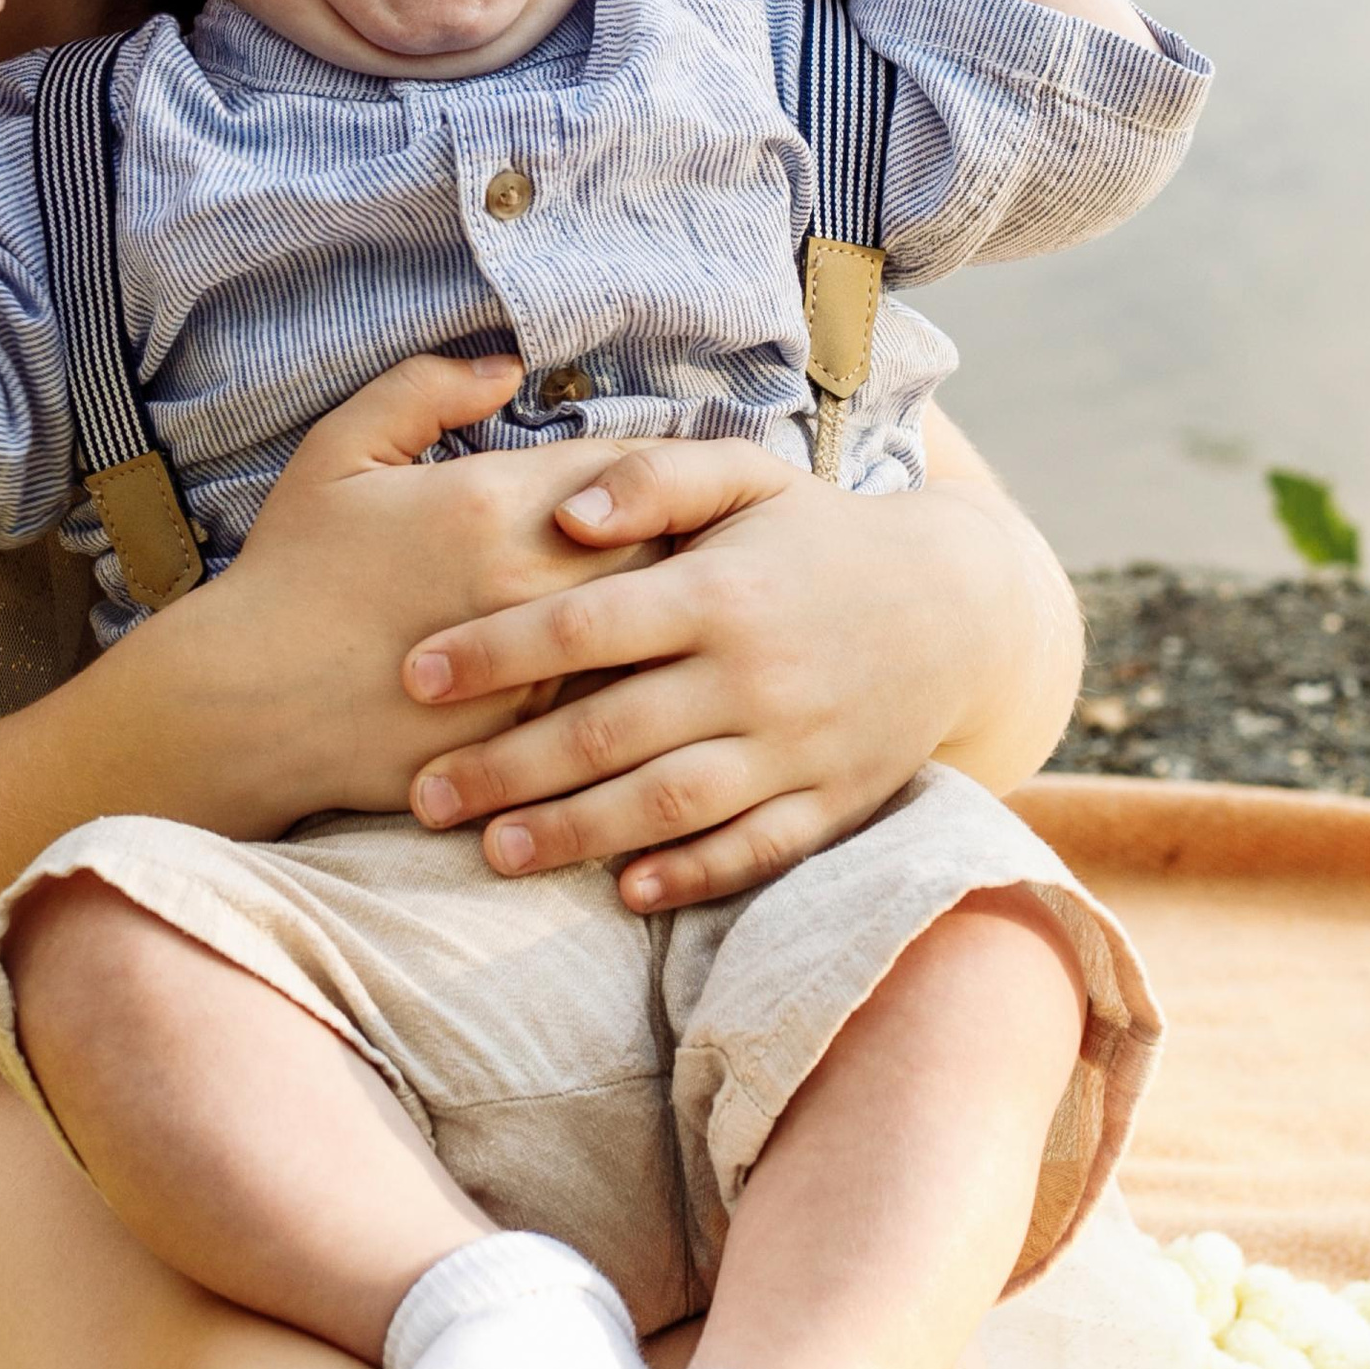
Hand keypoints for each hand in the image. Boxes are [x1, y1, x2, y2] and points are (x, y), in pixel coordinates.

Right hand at [186, 357, 661, 823]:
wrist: (241, 705)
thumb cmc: (287, 573)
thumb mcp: (338, 452)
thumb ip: (424, 388)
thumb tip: (507, 366)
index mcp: (491, 502)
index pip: (631, 471)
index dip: (663, 475)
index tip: (670, 483)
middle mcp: (527, 583)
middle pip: (667, 551)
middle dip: (687, 544)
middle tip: (703, 543)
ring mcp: (534, 669)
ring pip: (654, 636)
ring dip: (673, 621)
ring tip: (686, 614)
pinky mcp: (528, 741)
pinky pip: (616, 711)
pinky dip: (638, 692)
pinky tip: (643, 686)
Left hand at [398, 440, 1019, 906]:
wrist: (957, 608)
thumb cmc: (818, 536)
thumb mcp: (747, 477)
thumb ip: (652, 478)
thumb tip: (563, 513)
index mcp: (721, 590)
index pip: (585, 623)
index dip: (493, 652)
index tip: (412, 676)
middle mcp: (755, 674)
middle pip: (609, 731)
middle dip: (506, 769)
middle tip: (421, 796)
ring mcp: (796, 748)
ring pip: (668, 804)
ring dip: (576, 835)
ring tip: (493, 853)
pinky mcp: (831, 804)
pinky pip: (752, 852)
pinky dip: (689, 875)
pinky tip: (622, 891)